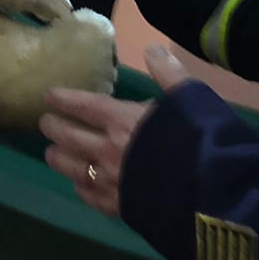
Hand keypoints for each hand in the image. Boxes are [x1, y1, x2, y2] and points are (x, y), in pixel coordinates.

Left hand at [41, 45, 191, 216]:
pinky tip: (80, 187)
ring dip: (59, 160)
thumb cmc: (204, 141)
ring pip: (74, 170)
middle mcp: (110, 151)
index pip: (86, 107)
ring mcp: (113, 184)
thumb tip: (151, 49)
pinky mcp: (122, 210)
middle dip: (55, 129)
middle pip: (72, 139)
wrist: (214, 197)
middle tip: (44, 124)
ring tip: (51, 154)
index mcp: (124, 121)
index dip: (66, 100)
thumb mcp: (192, 98)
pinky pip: (92, 198)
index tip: (48, 97)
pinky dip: (81, 189)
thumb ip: (169, 74)